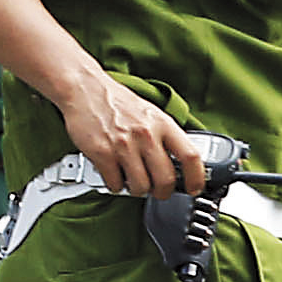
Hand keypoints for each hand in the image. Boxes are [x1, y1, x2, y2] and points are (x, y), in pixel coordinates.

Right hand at [63, 75, 200, 197]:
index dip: (196, 178)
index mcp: (162, 123)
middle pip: (166, 179)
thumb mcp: (150, 113)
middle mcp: (146, 134)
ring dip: (137, 190)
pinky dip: (116, 186)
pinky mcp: (102, 153)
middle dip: (162, 192)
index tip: (194, 188)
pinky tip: (115, 176)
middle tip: (158, 191)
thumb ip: (164, 136)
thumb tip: (179, 163)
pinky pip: (115, 184)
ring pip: (141, 187)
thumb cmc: (116, 102)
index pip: (190, 156)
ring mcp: (124, 145)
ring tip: (132, 181)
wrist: (84, 89)